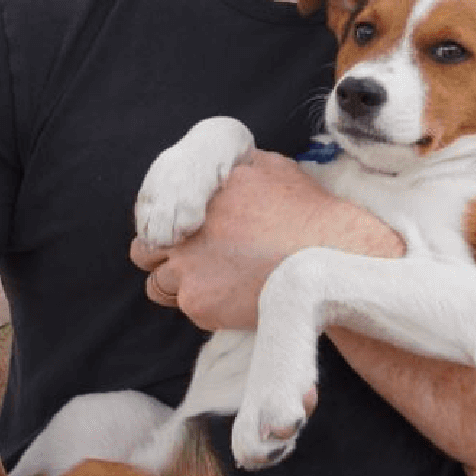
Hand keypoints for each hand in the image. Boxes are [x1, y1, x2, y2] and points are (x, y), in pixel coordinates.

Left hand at [129, 150, 399, 330]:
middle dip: (163, 257)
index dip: (169, 228)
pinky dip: (206, 304)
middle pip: (145, 251)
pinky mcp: (198, 302)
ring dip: (180, 284)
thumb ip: (230, 171)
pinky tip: (236, 296)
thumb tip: (215, 171)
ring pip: (159, 284)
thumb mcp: (269, 169)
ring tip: (217, 282)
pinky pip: (187, 307)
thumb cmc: (307, 215)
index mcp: (197, 194)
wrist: (330, 262)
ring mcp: (187, 268)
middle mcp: (184, 229)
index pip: (154, 213)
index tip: (183, 237)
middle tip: (193, 262)